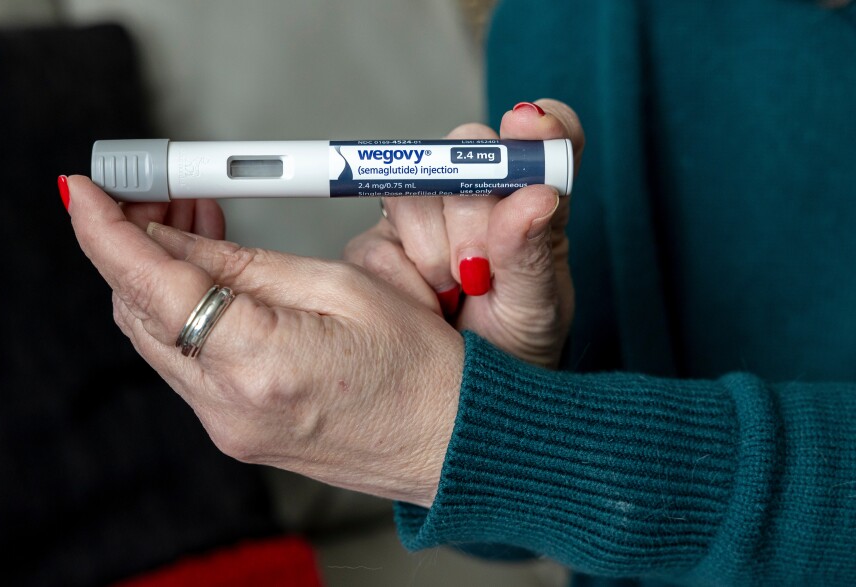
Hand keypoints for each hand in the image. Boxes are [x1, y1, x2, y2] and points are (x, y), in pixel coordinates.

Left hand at [67, 177, 462, 507]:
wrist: (449, 441)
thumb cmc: (420, 367)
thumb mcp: (341, 287)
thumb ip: (247, 265)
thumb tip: (176, 239)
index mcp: (260, 364)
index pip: (152, 288)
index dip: (106, 233)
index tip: (80, 191)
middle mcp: (228, 407)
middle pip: (140, 312)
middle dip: (133, 244)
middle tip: (155, 191)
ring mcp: (227, 426)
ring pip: (157, 337)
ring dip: (159, 277)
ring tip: (194, 222)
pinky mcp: (235, 431)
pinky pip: (185, 362)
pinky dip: (184, 313)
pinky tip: (211, 276)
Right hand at [344, 100, 583, 367]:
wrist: (459, 402)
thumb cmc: (513, 351)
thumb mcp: (537, 311)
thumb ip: (534, 253)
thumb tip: (536, 195)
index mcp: (532, 201)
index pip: (545, 137)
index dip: (538, 125)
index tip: (530, 125)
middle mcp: (479, 197)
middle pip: (465, 151)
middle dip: (472, 212)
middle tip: (480, 271)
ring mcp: (425, 218)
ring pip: (414, 192)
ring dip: (433, 252)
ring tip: (454, 295)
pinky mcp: (379, 246)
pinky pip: (377, 242)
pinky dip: (402, 280)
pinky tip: (424, 305)